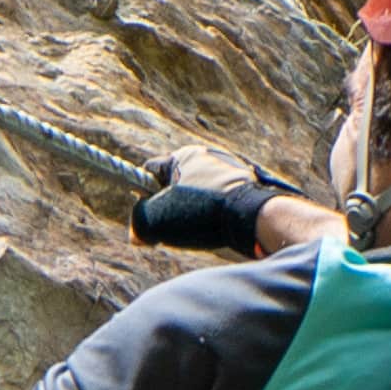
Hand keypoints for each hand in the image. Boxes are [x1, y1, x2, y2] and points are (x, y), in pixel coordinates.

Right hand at [130, 150, 286, 255]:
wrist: (254, 218)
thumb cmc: (201, 214)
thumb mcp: (156, 221)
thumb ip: (138, 223)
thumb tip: (136, 234)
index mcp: (186, 154)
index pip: (151, 171)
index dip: (143, 195)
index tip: (148, 215)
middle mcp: (211, 156)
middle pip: (177, 184)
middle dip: (171, 207)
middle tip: (173, 228)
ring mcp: (233, 170)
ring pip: (201, 195)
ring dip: (195, 214)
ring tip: (200, 230)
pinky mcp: (250, 187)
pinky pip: (222, 202)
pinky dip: (216, 216)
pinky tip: (218, 229)